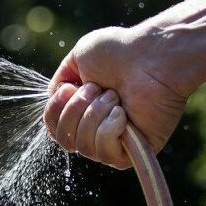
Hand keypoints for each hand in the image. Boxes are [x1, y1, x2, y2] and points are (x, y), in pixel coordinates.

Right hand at [44, 26, 190, 168]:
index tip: (69, 88)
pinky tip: (123, 112)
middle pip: (64, 140)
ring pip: (83, 146)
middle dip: (76, 109)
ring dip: (94, 114)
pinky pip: (104, 152)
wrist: (151, 57)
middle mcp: (96, 130)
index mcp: (83, 110)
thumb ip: (60, 81)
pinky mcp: (132, 152)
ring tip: (115, 96)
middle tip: (99, 88)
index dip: (55, 111)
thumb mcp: (77, 58)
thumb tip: (55, 100)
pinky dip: (109, 128)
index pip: (54, 129)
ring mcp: (114, 143)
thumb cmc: (119, 52)